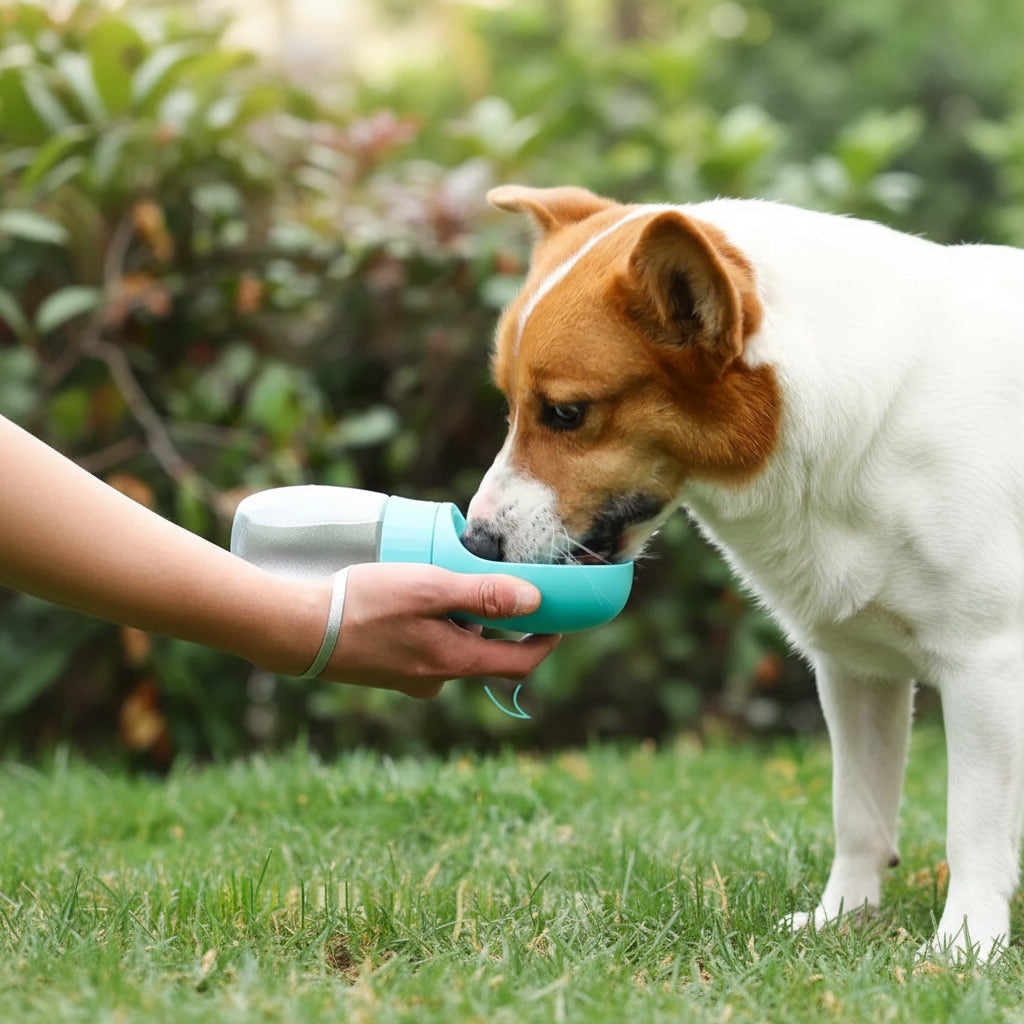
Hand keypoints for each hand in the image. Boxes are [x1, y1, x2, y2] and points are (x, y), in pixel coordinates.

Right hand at [319, 562, 560, 697]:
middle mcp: (438, 678)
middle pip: (484, 649)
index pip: (520, 663)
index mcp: (455, 663)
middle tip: (479, 575)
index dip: (544, 641)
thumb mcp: (430, 589)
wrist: (300, 630)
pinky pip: (425, 645)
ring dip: (455, 616)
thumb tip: (536, 600)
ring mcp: (411, 677)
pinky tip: (407, 596)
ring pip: (452, 644)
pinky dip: (430, 622)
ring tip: (434, 577)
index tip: (558, 617)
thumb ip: (483, 595)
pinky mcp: (390, 669)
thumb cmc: (366, 605)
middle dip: (488, 616)